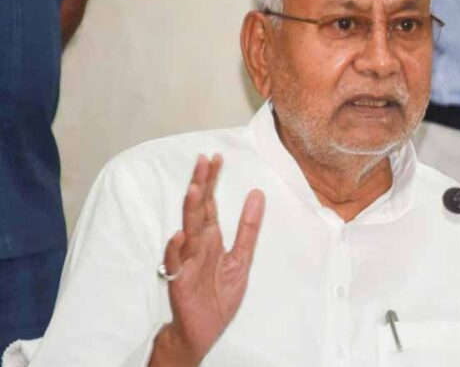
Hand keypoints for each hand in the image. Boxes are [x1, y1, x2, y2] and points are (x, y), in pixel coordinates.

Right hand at [149, 154, 264, 365]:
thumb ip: (248, 228)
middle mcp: (197, 244)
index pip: (209, 203)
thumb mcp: (241, 259)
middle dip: (200, 185)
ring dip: (190, 210)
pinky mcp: (180, 280)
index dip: (212, 180)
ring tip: (195, 189)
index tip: (216, 157)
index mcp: (211, 238)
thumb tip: (257, 194)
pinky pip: (177, 263)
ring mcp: (187, 261)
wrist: (204, 329)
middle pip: (197, 209)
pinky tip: (180, 235)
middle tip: (203, 160)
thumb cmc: (218, 295)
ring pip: (187, 231)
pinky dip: (176, 250)